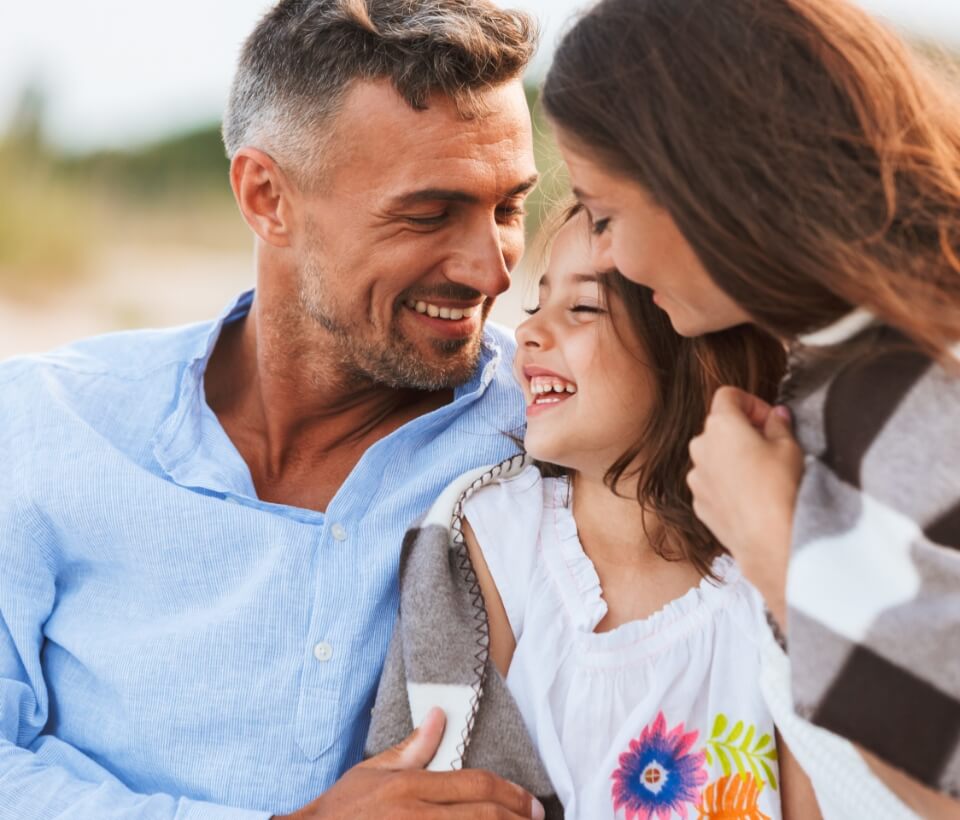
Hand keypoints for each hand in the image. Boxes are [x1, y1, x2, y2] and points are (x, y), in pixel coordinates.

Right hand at [275, 707, 545, 818]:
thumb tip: (440, 715)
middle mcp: (414, 816)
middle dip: (515, 818)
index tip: (530, 803)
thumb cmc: (339, 811)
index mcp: (408, 787)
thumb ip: (411, 747)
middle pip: (482, 816)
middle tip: (536, 819)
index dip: (510, 793)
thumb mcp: (371, 772)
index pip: (474, 785)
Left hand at [687, 387, 804, 624]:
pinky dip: (727, 483)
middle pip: (718, 427)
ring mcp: (695, 477)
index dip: (751, 403)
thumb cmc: (781, 487)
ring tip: (761, 476)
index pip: (728, 396)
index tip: (770, 420)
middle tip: (771, 446)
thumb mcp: (789, 447)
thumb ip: (779, 425)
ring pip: (713, 457)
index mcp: (720, 425)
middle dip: (742, 431)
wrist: (769, 539)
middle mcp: (700, 447)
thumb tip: (776, 415)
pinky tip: (751, 498)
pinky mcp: (698, 503)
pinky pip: (711, 483)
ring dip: (732, 458)